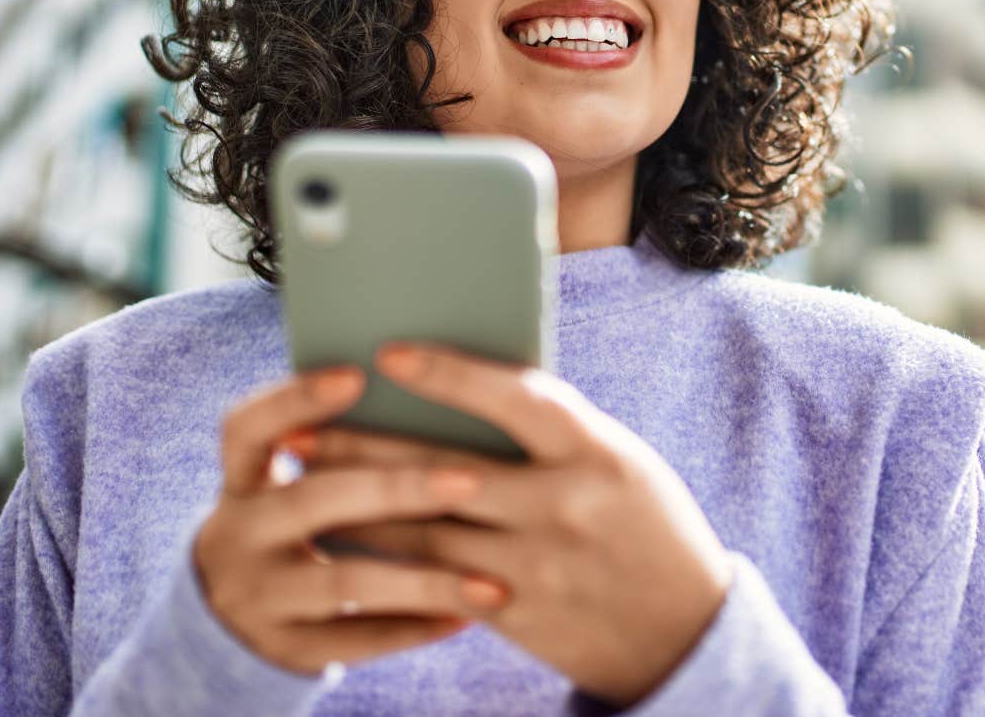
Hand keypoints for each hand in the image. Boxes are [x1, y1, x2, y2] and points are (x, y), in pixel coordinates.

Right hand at [190, 365, 517, 675]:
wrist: (237, 622)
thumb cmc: (304, 524)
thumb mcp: (296, 485)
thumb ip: (347, 448)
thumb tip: (445, 399)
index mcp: (243, 479)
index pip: (250, 427)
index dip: (296, 398)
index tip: (358, 374)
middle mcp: (236, 534)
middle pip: (313, 499)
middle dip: (396, 487)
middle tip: (473, 480)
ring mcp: (256, 597)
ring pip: (346, 581)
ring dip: (425, 578)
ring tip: (495, 579)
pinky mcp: (286, 649)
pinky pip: (360, 640)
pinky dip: (418, 626)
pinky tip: (472, 614)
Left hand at [304, 342, 734, 707]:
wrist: (683, 632)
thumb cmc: (646, 525)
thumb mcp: (619, 463)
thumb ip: (552, 434)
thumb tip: (460, 394)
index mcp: (597, 451)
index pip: (517, 398)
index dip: (451, 374)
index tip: (389, 353)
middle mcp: (565, 506)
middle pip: (445, 469)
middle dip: (365, 448)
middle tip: (301, 429)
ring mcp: (536, 564)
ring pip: (424, 529)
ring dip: (355, 505)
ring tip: (304, 479)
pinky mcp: (515, 612)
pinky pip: (433, 581)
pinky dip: (383, 558)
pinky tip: (342, 539)